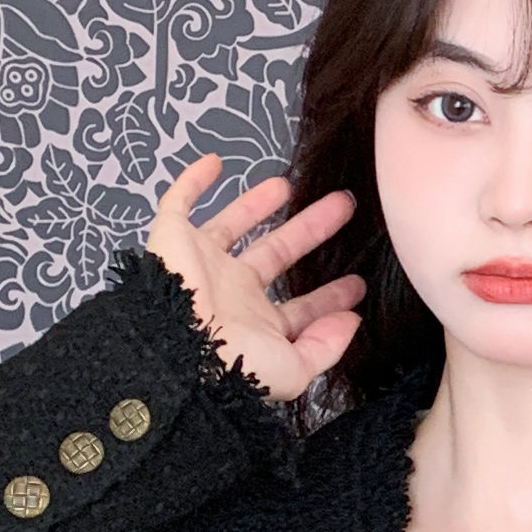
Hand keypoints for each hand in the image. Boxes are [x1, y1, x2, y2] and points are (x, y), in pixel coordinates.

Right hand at [145, 151, 366, 404]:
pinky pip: (179, 202)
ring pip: (234, 224)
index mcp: (258, 324)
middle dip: (310, 231)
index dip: (329, 297)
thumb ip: (326, 347)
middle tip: (343, 207)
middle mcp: (232, 292)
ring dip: (258, 204)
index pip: (301, 307)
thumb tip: (351, 323)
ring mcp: (203, 263)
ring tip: (287, 185)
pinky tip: (213, 162)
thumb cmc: (235, 365)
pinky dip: (192, 181)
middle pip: (278, 253)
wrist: (179, 347)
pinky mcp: (173, 238)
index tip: (357, 283)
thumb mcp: (294, 369)